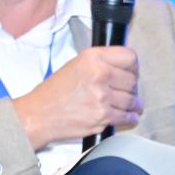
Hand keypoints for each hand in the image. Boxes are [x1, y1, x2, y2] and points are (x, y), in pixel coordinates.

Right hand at [11, 45, 141, 148]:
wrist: (40, 114)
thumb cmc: (56, 91)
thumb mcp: (77, 65)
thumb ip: (101, 63)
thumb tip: (126, 68)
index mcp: (93, 57)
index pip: (130, 57)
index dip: (133, 66)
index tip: (132, 72)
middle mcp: (99, 74)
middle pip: (133, 80)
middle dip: (132, 87)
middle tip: (126, 91)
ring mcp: (102, 96)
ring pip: (132, 100)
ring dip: (134, 104)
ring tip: (130, 104)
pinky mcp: (103, 116)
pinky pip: (127, 116)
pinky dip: (130, 117)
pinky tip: (127, 115)